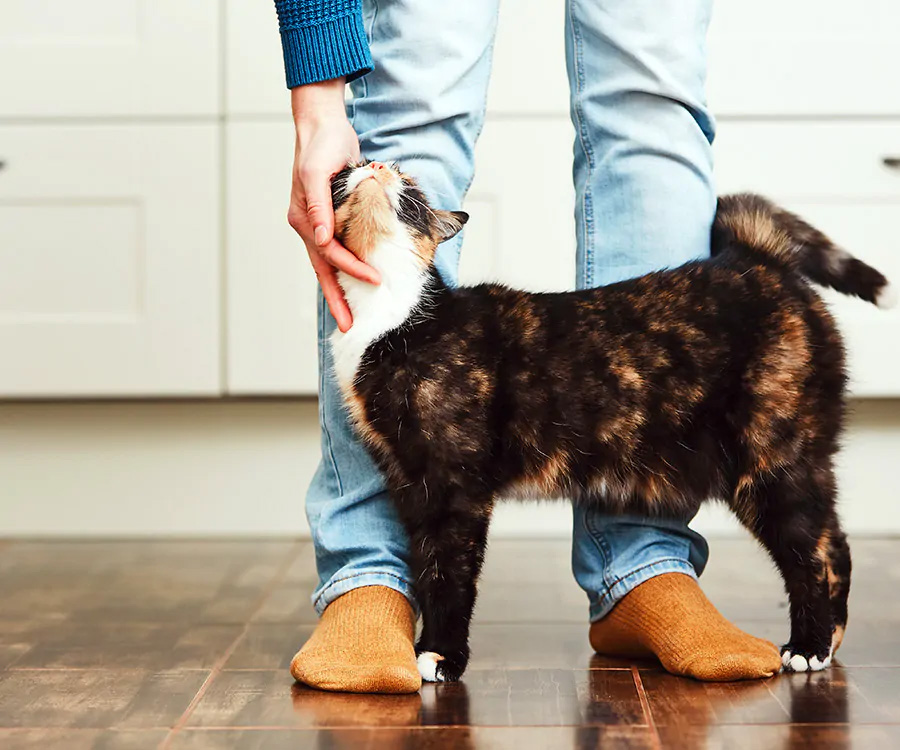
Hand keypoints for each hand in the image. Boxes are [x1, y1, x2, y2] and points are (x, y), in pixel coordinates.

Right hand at [288, 79, 379, 331]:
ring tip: (350, 316)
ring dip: (340, 290)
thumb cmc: (322, 144)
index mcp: (304, 218)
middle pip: (324, 270)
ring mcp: (319, 224)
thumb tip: (320, 237)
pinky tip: (355, 283)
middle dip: (336, 300)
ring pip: (330, 265)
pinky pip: (338, 251)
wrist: (324, 126)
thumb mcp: (318, 170)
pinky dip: (345, 269)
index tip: (375, 280)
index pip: (330, 254)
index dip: (352, 269)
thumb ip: (319, 204)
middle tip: (348, 328)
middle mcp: (309, 225)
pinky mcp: (331, 218)